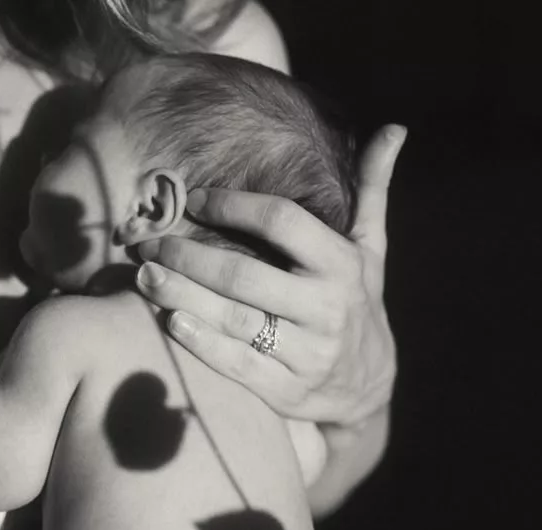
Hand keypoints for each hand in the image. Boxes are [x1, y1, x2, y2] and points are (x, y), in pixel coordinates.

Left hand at [136, 125, 405, 426]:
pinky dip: (201, 344)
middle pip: (245, 275)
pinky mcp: (285, 389)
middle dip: (190, 257)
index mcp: (343, 265)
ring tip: (146, 277)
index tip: (193, 200)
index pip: (284, 222)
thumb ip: (372, 191)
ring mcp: (306, 353)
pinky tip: (171, 322)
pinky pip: (236, 364)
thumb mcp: (370, 251)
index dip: (234, 207)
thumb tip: (395, 128)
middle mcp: (326, 308)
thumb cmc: (356, 303)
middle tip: (149, 244)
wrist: (367, 387)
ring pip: (234, 320)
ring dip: (183, 297)